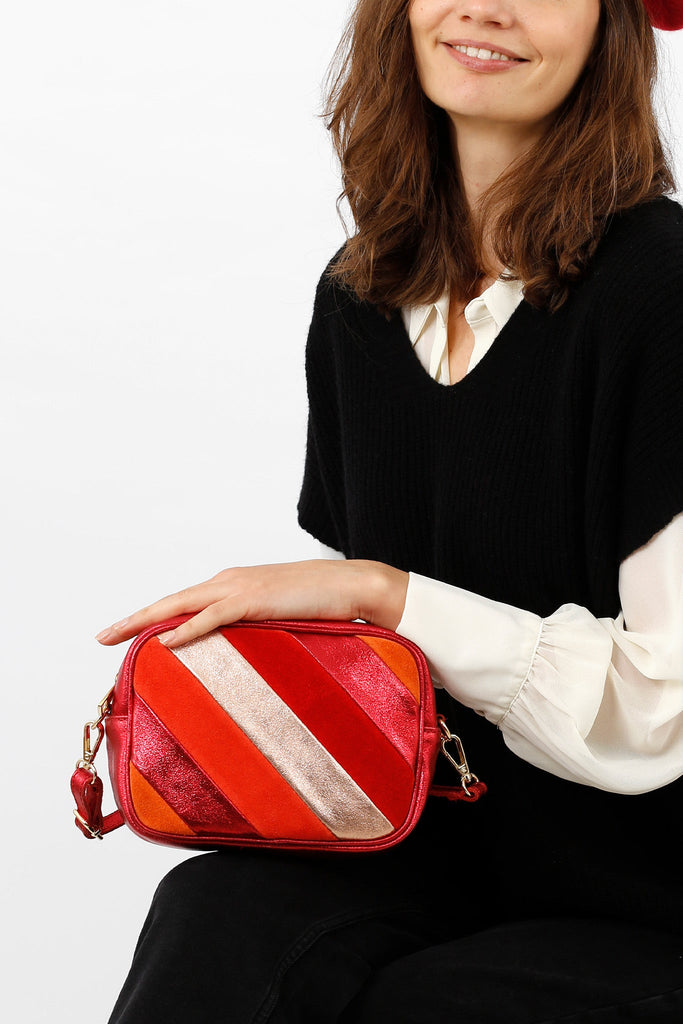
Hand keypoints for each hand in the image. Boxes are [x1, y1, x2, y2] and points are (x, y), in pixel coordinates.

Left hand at [95, 559, 408, 648]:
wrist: (353, 585)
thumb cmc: (320, 605)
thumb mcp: (277, 621)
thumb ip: (252, 632)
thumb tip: (236, 658)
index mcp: (233, 586)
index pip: (184, 603)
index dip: (153, 617)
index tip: (125, 634)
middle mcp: (229, 581)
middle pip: (171, 601)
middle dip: (134, 619)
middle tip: (102, 637)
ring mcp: (240, 587)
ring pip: (182, 604)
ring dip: (147, 621)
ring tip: (117, 637)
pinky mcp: (254, 598)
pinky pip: (212, 615)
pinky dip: (187, 627)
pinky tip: (165, 640)